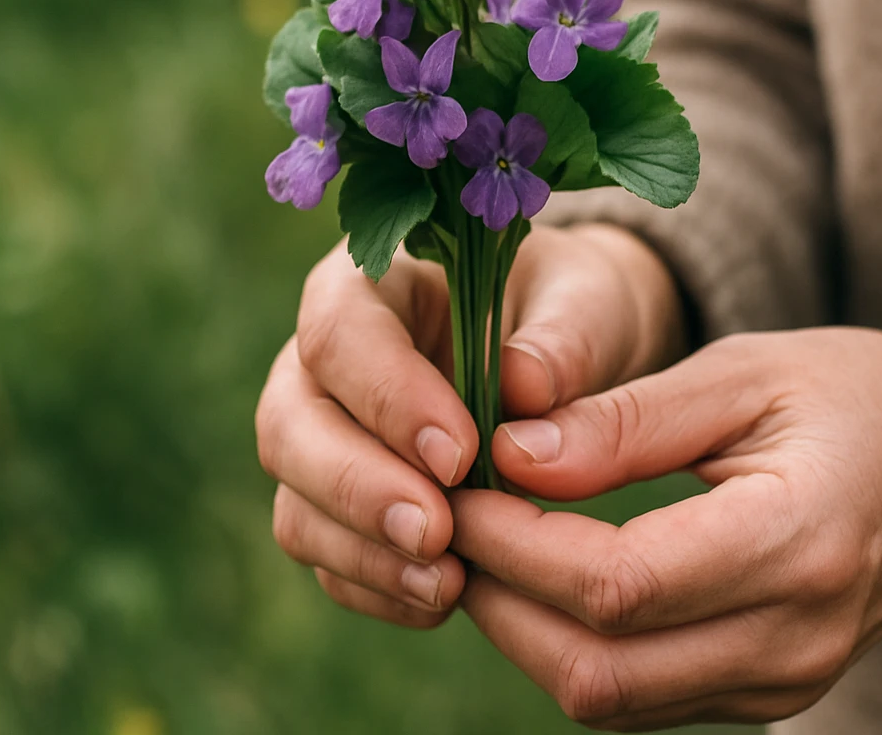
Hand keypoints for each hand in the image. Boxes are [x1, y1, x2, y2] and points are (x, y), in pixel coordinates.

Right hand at [254, 224, 685, 626]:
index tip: (460, 455)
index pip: (340, 332)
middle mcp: (326, 362)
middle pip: (291, 425)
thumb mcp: (590, 301)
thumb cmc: (578, 308)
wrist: (579, 351)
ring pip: (297, 502)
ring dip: (363, 552)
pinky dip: (376, 586)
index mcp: (373, 282)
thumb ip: (562, 339)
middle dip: (357, 489)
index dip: (386, 397)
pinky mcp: (343, 507)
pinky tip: (439, 600)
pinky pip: (330, 556)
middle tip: (436, 534)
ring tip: (446, 583)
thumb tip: (523, 391)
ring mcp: (324, 438)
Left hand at [450, 327, 881, 729]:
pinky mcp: (768, 696)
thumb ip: (627, 421)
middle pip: (597, 670)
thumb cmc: (858, 397)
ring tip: (489, 544)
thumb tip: (510, 456)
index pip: (617, 585)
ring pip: (608, 700)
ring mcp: (784, 684)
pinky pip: (641, 699)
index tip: (462, 489)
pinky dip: (575, 646)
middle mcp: (792, 640)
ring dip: (526, 631)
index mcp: (795, 543)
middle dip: (500, 600)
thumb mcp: (745, 373)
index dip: (515, 545)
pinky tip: (548, 578)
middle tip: (452, 522)